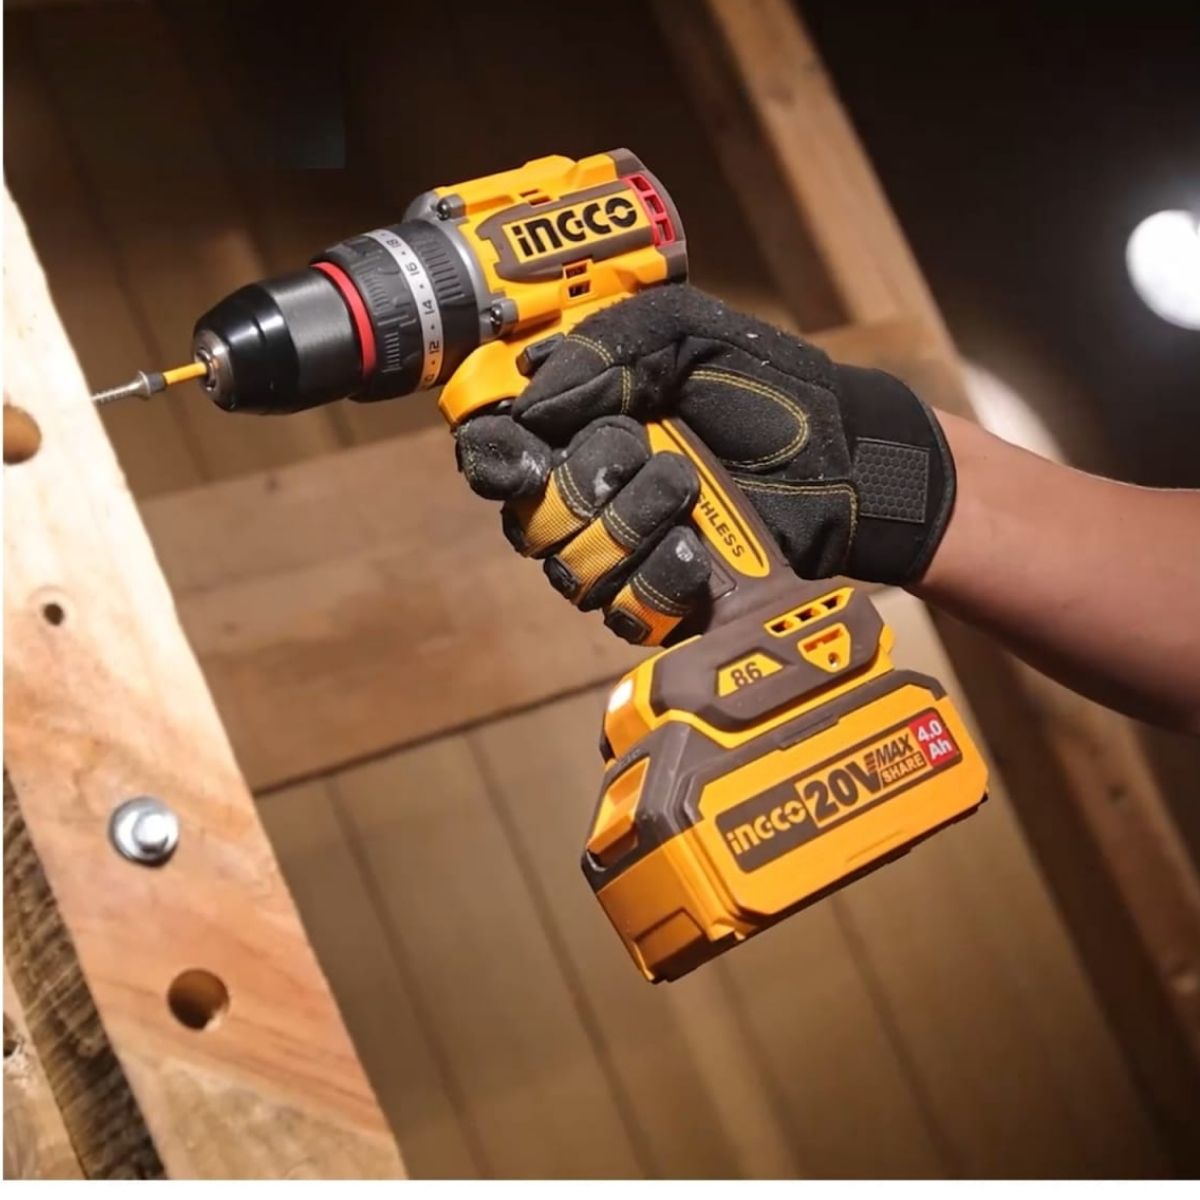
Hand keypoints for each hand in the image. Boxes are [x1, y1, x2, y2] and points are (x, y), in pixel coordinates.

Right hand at [456, 285, 955, 643]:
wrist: (842, 463)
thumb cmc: (766, 392)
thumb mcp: (685, 337)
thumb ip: (605, 351)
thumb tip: (527, 397)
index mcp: (580, 429)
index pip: (498, 453)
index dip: (492, 458)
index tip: (518, 454)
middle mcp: (589, 495)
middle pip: (527, 520)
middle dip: (581, 484)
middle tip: (639, 448)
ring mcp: (623, 552)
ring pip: (570, 569)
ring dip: (626, 527)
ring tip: (685, 493)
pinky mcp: (660, 601)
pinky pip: (622, 612)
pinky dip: (656, 581)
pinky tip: (696, 554)